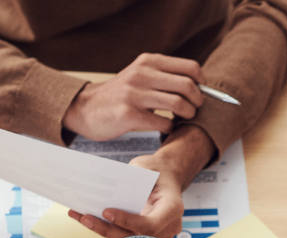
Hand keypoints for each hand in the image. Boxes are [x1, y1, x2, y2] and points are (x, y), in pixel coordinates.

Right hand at [62, 53, 204, 141]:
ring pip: (178, 104)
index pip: (190, 67)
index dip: (201, 83)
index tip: (199, 93)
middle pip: (188, 85)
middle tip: (193, 109)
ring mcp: (134, 94)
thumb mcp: (140, 75)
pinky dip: (170, 128)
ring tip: (182, 118)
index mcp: (148, 62)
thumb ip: (164, 76)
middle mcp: (141, 74)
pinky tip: (165, 127)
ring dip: (187, 115)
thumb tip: (198, 85)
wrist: (85, 108)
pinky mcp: (129, 114)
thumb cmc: (120, 95)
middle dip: (197, 101)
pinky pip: (164, 123)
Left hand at [69, 125, 214, 237]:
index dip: (128, 221)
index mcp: (172, 209)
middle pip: (135, 237)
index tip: (106, 212)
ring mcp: (158, 235)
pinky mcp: (145, 237)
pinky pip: (124, 236)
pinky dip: (105, 228)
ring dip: (102, 230)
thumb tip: (106, 187)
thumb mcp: (146, 167)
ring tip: (81, 217)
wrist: (166, 177)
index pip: (150, 224)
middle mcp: (168, 226)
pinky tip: (87, 219)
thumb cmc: (157, 171)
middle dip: (108, 229)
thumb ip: (131, 178)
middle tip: (86, 218)